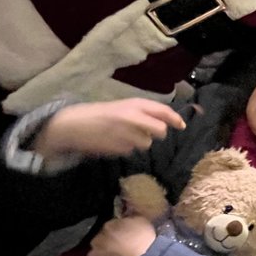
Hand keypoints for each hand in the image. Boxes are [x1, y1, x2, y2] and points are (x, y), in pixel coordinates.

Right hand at [34, 98, 185, 158]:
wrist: (73, 125)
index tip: (182, 125)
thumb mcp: (123, 106)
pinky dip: (126, 148)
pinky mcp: (119, 148)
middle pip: (161, 131)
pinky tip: (114, 142)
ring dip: (140, 142)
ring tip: (123, 135)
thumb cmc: (100, 113)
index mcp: (135, 104)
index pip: (163, 111)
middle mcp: (134, 118)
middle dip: (158, 134)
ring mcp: (127, 134)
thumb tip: (164, 122)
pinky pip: (131, 150)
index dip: (175, 119)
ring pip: (146, 143)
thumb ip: (143, 113)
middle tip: (148, 133)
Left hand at [87, 216, 156, 255]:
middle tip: (120, 248)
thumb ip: (131, 215)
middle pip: (101, 239)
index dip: (118, 231)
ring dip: (102, 255)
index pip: (110, 226)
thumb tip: (127, 210)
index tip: (125, 236)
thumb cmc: (145, 241)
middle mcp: (98, 237)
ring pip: (95, 253)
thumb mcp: (143, 220)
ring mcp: (93, 253)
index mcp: (109, 225)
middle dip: (108, 242)